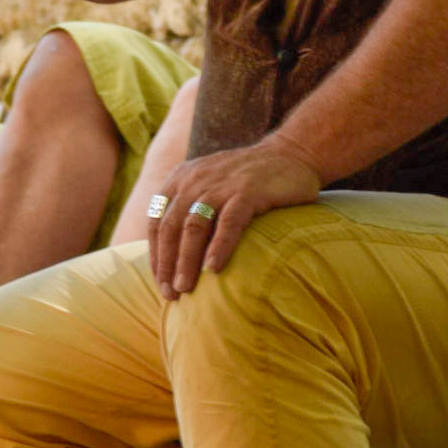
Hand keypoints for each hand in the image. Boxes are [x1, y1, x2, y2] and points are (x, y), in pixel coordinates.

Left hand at [145, 139, 321, 297]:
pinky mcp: (247, 191)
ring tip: (185, 287)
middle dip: (167, 264)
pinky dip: (219, 247)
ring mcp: (220, 185)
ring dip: (185, 261)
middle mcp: (194, 180)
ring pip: (193, 228)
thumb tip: (174, 253)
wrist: (291, 153)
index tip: (160, 283)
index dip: (156, 256)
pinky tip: (214, 269)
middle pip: (170, 228)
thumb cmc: (249, 178)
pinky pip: (228, 223)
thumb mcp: (210, 184)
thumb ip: (190, 207)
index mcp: (180, 179)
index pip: (156, 222)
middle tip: (170, 294)